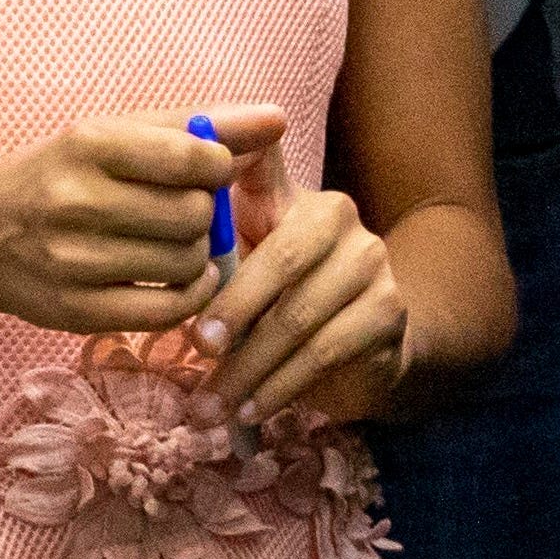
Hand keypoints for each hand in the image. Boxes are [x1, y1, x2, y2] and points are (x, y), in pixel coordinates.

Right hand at [0, 111, 239, 338]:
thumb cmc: (64, 173)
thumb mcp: (118, 134)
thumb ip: (199, 124)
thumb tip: (277, 118)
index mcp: (90, 143)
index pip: (194, 157)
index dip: (221, 166)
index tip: (211, 170)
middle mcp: (76, 201)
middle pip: (195, 214)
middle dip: (207, 212)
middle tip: (189, 210)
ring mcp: (73, 261)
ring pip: (186, 262)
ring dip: (198, 254)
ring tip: (177, 241)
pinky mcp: (76, 313)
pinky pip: (167, 310)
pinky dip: (190, 295)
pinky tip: (181, 278)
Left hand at [183, 114, 415, 424]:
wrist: (363, 351)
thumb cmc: (281, 308)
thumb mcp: (243, 280)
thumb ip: (214, 269)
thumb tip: (173, 291)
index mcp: (289, 196)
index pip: (261, 158)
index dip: (231, 148)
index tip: (199, 165)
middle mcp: (336, 214)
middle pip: (282, 256)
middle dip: (233, 308)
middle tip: (199, 349)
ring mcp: (369, 259)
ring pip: (298, 316)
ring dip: (246, 370)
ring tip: (209, 408)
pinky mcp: (386, 308)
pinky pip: (324, 351)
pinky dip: (278, 388)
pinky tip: (250, 410)